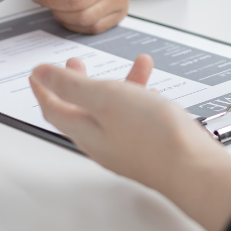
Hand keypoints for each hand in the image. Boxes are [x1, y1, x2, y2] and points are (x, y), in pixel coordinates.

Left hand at [31, 55, 230, 230]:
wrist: (192, 166)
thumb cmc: (152, 135)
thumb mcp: (106, 98)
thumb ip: (71, 85)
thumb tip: (40, 74)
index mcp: (85, 130)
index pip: (53, 108)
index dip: (44, 87)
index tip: (38, 73)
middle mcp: (102, 142)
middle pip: (82, 109)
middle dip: (78, 83)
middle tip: (76, 64)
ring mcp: (126, 147)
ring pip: (114, 110)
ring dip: (121, 83)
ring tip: (139, 64)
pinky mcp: (148, 148)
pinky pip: (136, 118)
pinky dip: (140, 98)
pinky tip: (154, 91)